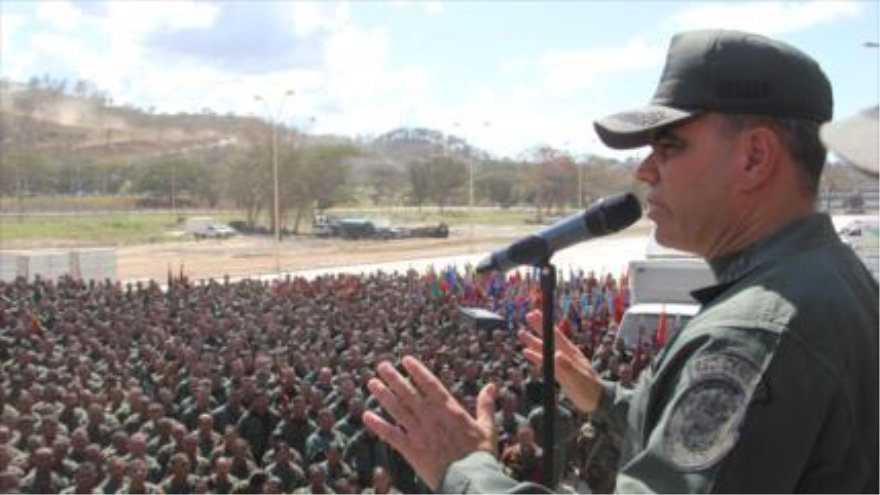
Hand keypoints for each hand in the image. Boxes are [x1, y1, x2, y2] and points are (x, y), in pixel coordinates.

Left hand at [363, 356, 496, 490]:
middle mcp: (431, 417)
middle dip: (394, 378)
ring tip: (371, 383)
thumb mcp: (487, 427)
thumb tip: (491, 386)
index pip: (430, 384)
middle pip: (409, 393)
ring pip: (397, 409)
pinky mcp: (411, 449)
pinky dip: (378, 425)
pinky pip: (391, 435)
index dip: (417, 371)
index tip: (405, 359)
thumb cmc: (480, 455)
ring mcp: (419, 433)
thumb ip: (486, 405)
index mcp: (449, 410)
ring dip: (383, 395)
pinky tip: (366, 416)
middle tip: (381, 365)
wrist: (470, 480)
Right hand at [519, 309, 602, 413]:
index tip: (537, 314)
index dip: (546, 325)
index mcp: (571, 353)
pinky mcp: (558, 372)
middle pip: (549, 338)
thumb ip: (568, 367)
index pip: (556, 335)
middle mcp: (565, 355)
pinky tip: (526, 352)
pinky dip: (535, 356)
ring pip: (545, 349)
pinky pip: (544, 362)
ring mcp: (561, 363)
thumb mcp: (579, 378)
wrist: (596, 402)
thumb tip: (556, 355)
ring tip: (521, 333)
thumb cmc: (590, 389)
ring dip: (533, 341)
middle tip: (528, 315)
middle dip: (538, 327)